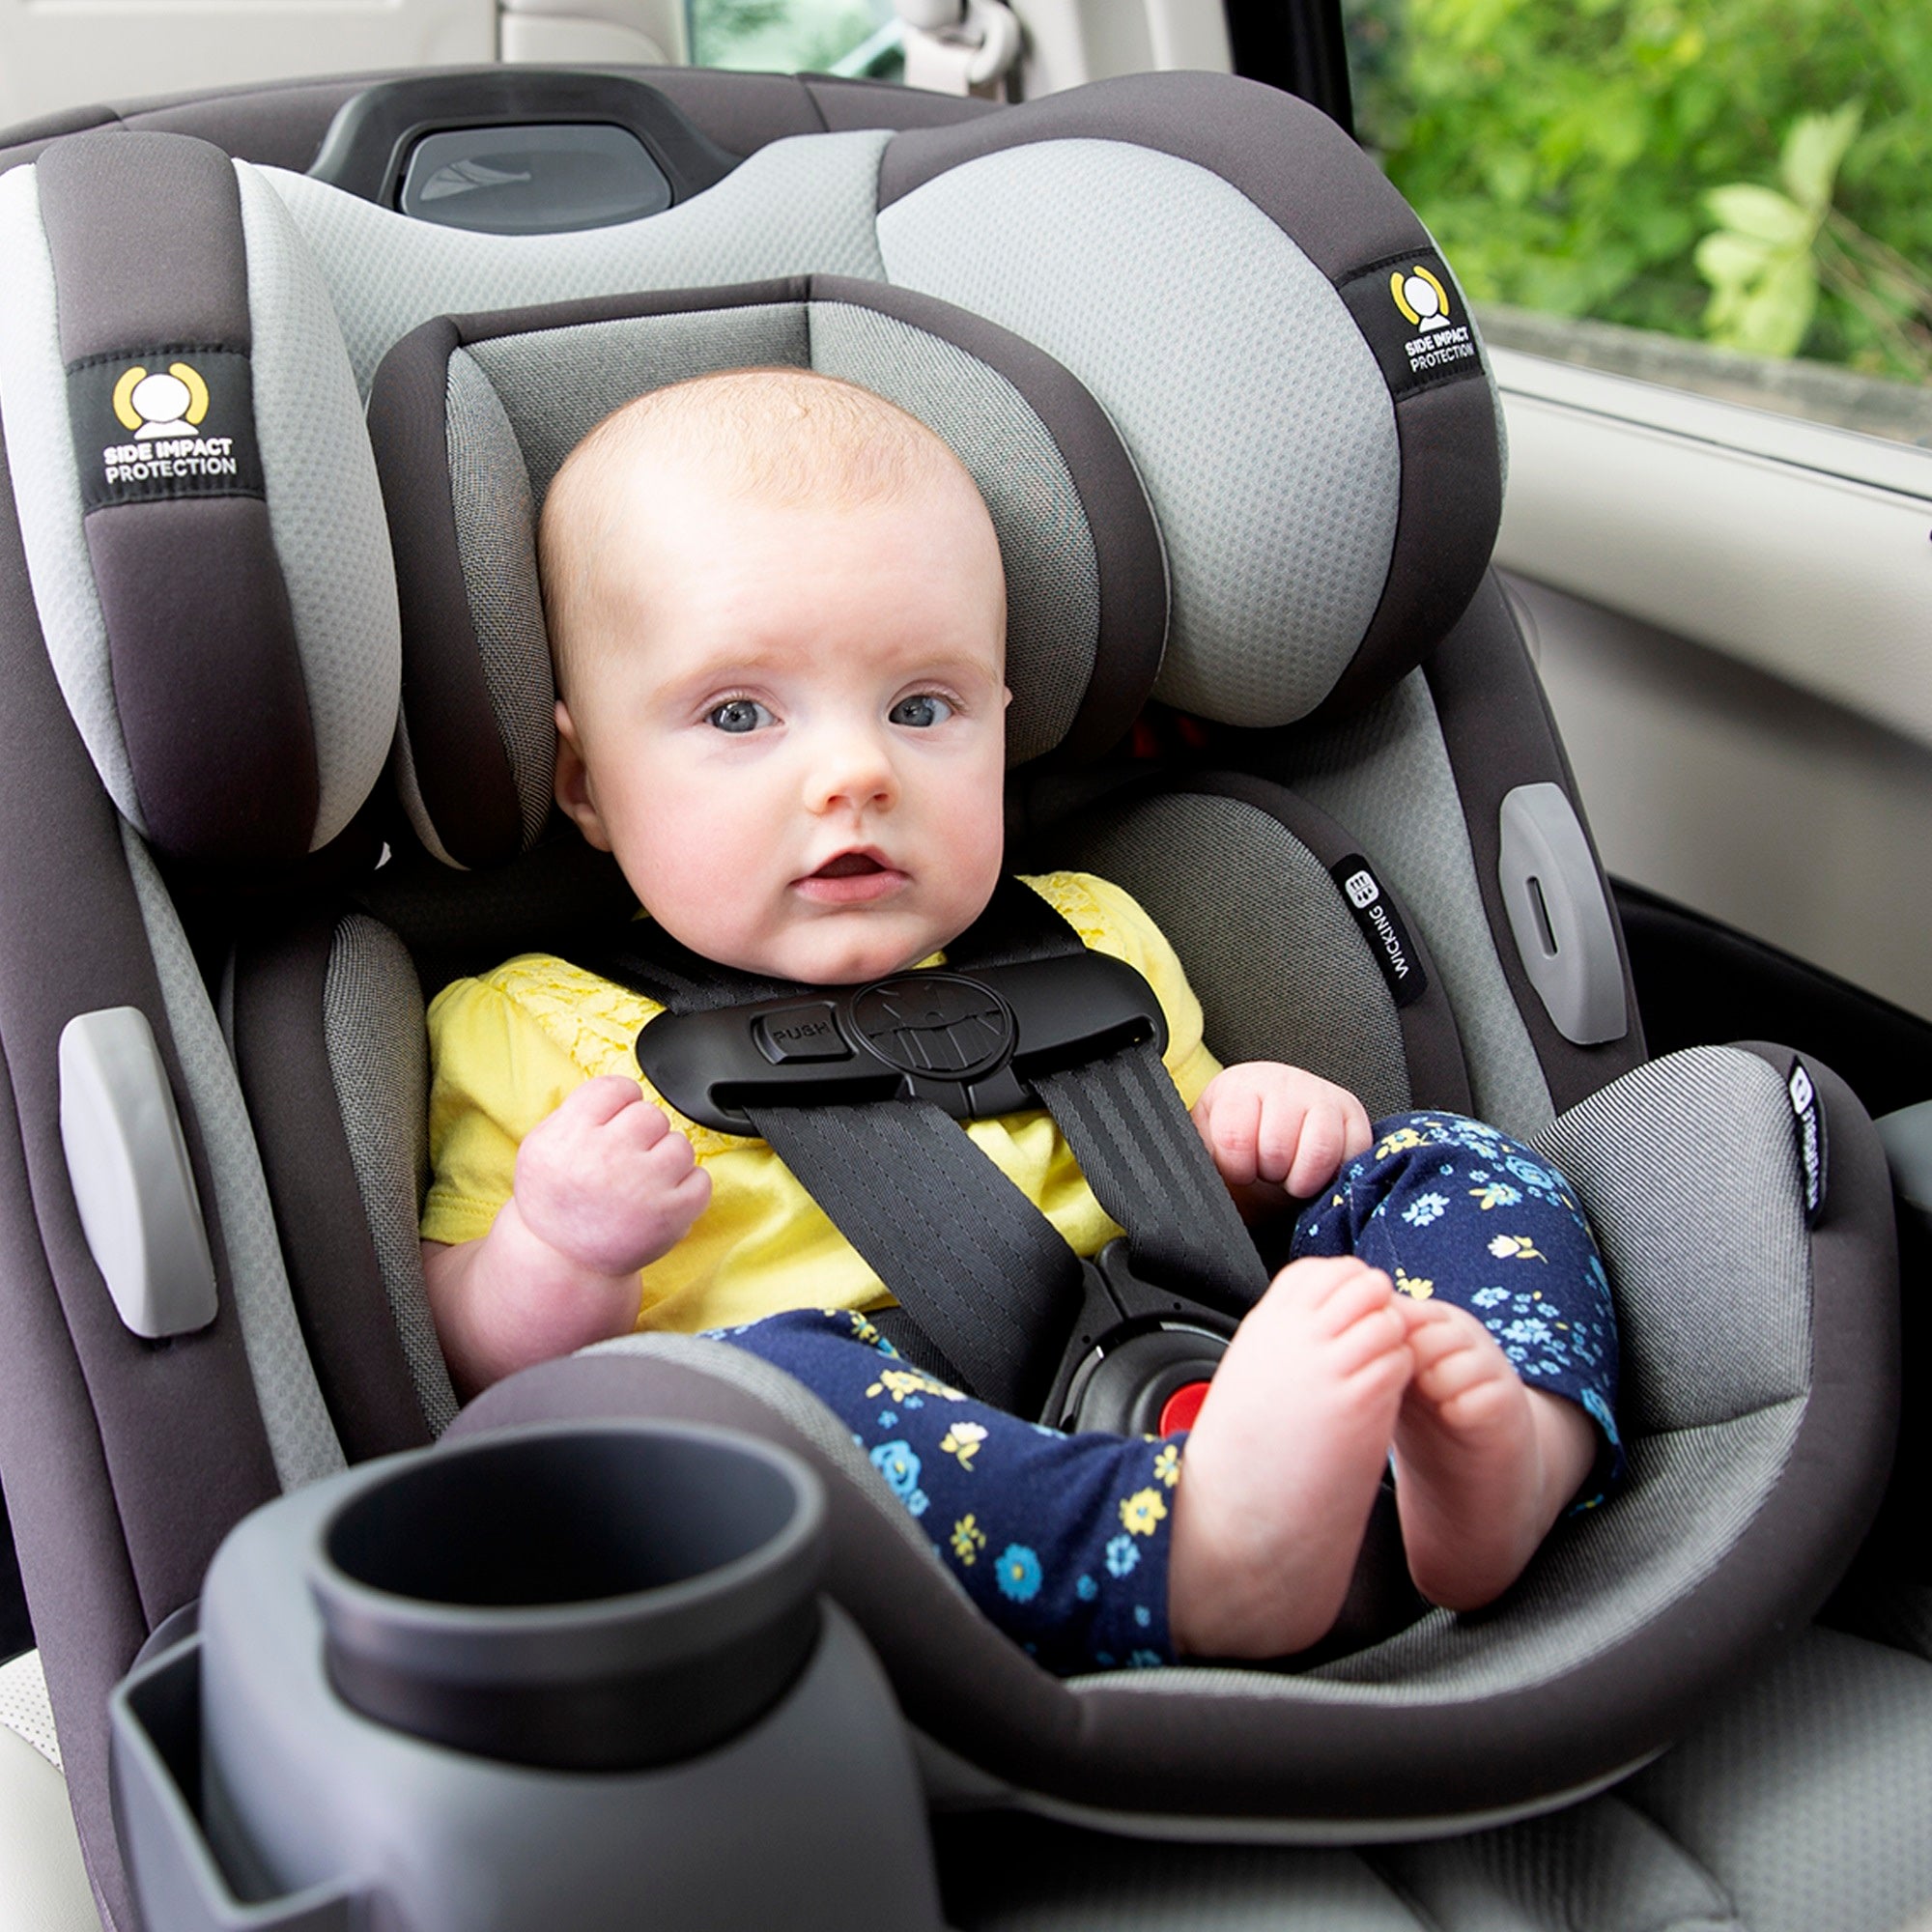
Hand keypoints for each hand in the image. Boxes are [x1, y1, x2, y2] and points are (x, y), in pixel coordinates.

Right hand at [513, 1076, 711, 1276]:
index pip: (616, 1088)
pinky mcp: (671, 1214)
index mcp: (570, 1137)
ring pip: (680, 1144)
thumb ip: (579, 1111)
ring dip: (665, 1160)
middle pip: (651, 1114)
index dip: (620, 1102)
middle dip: (642, 1134)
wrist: (563, 1263)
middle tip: (624, 1160)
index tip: (615, 1120)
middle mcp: (606, 1158)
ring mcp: (642, 1187)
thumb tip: (623, 1091)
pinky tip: (660, 1198)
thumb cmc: (555, 1201)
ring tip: (640, 1183)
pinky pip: (701, 1179)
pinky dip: (686, 1188)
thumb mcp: (541, 1146)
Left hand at [1192, 1062, 1372, 1221]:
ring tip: (1290, 1172)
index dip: (1238, 1168)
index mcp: (1238, 1086)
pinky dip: (1334, 1175)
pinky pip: (1353, 1153)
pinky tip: (1316, 1170)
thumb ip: (1197, 1156)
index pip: (1236, 1136)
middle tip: (1267, 1169)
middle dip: (1270, 1172)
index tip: (1240, 1168)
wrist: (1269, 1141)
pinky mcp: (1353, 1114)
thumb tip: (1182, 1183)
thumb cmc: (1237, 1146)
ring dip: (1301, 1177)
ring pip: (1319, 1150)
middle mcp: (1283, 1081)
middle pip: (1278, 1147)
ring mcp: (1322, 1094)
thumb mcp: (1207, 1147)